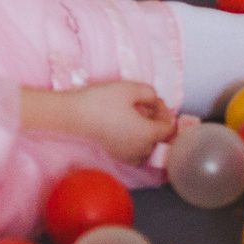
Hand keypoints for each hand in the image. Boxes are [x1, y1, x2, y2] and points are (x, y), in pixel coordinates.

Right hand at [22, 81, 176, 164]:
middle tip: (144, 105)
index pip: (168, 127)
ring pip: (149, 148)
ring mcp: (128, 154)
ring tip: (136, 119)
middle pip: (159, 138)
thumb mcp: (131, 88)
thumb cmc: (103, 100)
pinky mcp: (116, 155)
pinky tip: (127, 133)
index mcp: (148, 133)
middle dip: (156, 121)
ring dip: (147, 134)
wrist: (75, 114)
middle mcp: (141, 148)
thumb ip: (150, 92)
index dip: (164, 111)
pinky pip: (136, 156)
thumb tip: (154, 100)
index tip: (152, 99)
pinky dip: (137, 146)